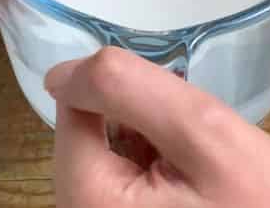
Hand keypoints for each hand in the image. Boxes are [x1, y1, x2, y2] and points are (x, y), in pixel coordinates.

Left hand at [45, 47, 269, 207]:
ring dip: (157, 151)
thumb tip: (60, 73)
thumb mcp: (206, 133)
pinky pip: (131, 188)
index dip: (130, 95)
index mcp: (84, 197)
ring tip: (208, 181)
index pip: (75, 106)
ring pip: (112, 158)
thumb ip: (126, 89)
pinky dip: (164, 176)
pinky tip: (204, 195)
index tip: (182, 120)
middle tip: (204, 157)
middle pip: (91, 134)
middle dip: (144, 127)